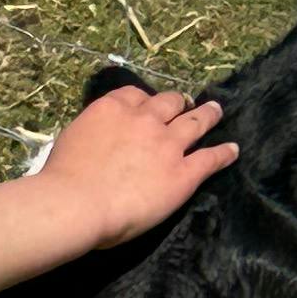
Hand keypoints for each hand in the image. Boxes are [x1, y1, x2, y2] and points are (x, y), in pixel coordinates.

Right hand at [34, 83, 237, 245]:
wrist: (78, 202)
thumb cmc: (63, 177)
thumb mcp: (73, 139)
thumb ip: (93, 133)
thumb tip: (98, 139)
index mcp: (114, 108)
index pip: (136, 95)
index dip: (146, 100)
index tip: (149, 105)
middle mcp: (145, 120)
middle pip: (169, 103)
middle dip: (178, 102)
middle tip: (185, 104)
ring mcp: (168, 145)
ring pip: (195, 123)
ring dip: (208, 115)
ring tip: (216, 111)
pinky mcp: (183, 173)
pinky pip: (210, 158)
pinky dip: (224, 153)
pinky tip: (233, 151)